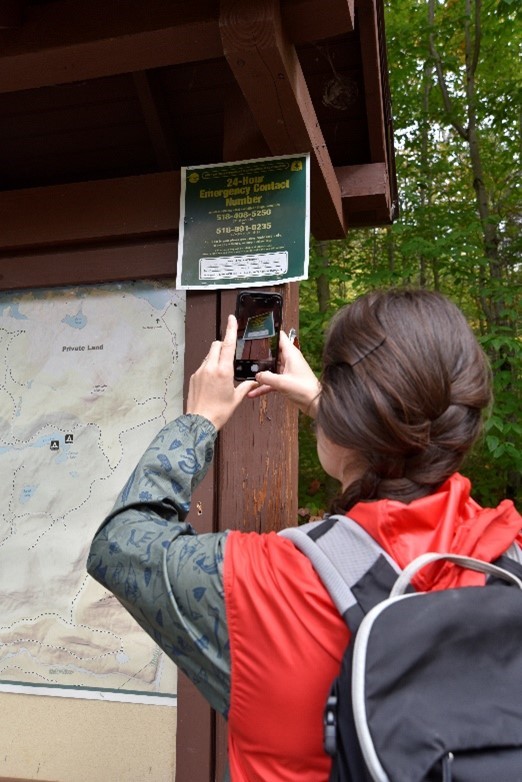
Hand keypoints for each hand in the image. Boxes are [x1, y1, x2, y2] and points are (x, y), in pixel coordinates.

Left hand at [186, 315, 257, 429]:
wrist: (199, 421)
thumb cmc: (219, 411)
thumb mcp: (236, 398)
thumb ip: (246, 386)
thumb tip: (254, 382)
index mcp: (223, 371)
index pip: (228, 344)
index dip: (231, 330)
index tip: (231, 319)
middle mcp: (210, 367)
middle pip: (216, 345)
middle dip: (223, 345)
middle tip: (229, 355)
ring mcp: (200, 371)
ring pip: (209, 355)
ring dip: (216, 357)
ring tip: (221, 373)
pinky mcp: (193, 377)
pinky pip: (202, 366)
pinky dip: (209, 367)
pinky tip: (212, 381)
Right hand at [248, 330, 320, 416]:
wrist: (314, 403)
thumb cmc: (304, 389)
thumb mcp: (282, 382)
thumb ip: (267, 377)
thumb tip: (257, 375)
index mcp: (291, 355)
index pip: (281, 338)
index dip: (271, 333)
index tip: (260, 331)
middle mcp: (289, 361)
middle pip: (273, 354)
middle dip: (261, 355)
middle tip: (247, 354)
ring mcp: (288, 372)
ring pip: (271, 369)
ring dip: (261, 374)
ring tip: (248, 374)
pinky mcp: (286, 381)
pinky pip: (272, 382)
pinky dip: (264, 386)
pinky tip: (254, 392)